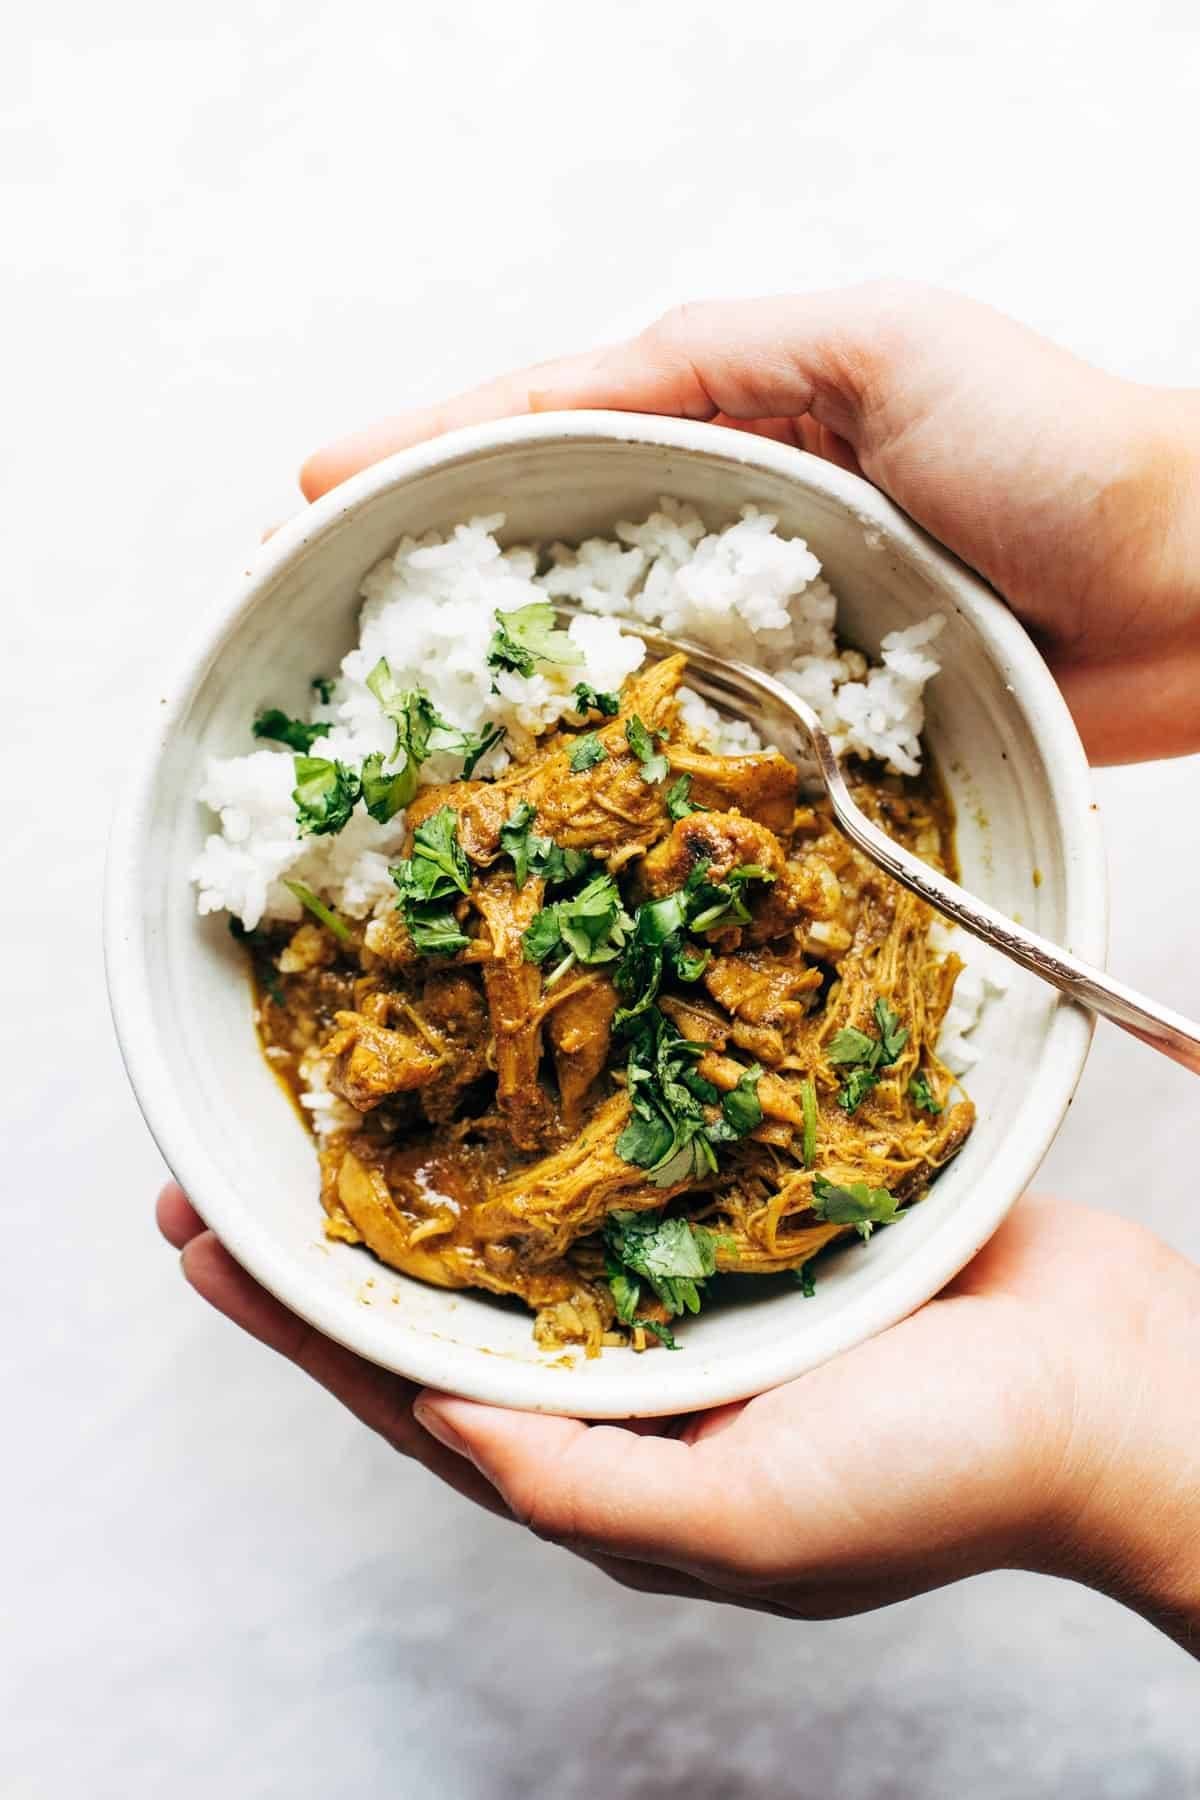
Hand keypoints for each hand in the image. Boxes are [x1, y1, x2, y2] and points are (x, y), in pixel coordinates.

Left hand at [160, 1183, 1199, 1654]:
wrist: (1116, 1386)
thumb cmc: (951, 1476)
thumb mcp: (749, 1521)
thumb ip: (583, 1487)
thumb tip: (432, 1430)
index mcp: (620, 1466)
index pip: (417, 1396)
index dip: (303, 1329)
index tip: (204, 1246)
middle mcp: (642, 1381)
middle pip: (455, 1302)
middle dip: (339, 1244)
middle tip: (229, 1166)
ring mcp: (700, 1292)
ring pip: (537, 1223)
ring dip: (438, 1169)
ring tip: (345, 1103)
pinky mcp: (762, 1217)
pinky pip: (640, 1161)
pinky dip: (568, 1119)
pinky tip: (522, 1066)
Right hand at [300, 281, 1199, 763]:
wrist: (1190, 591)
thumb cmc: (1057, 447)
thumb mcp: (876, 344)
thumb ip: (721, 357)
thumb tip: (564, 393)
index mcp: (736, 411)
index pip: (547, 424)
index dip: (426, 457)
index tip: (312, 495)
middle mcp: (735, 520)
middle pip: (551, 541)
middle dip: (430, 574)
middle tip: (313, 610)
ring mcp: (764, 625)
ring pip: (601, 647)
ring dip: (496, 675)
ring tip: (383, 704)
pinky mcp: (807, 719)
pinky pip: (685, 734)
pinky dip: (606, 755)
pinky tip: (534, 780)